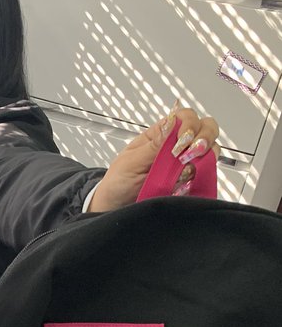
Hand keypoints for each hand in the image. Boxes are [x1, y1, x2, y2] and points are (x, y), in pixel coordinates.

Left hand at [89, 106, 219, 212]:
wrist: (115, 209)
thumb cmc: (118, 183)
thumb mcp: (131, 162)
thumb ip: (154, 145)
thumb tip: (171, 122)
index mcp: (160, 135)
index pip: (186, 116)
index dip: (189, 124)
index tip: (181, 142)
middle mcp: (176, 146)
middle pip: (206, 128)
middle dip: (204, 138)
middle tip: (190, 153)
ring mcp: (185, 164)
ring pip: (211, 151)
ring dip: (204, 158)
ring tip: (184, 171)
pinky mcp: (190, 182)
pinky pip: (206, 174)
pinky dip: (201, 177)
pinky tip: (185, 183)